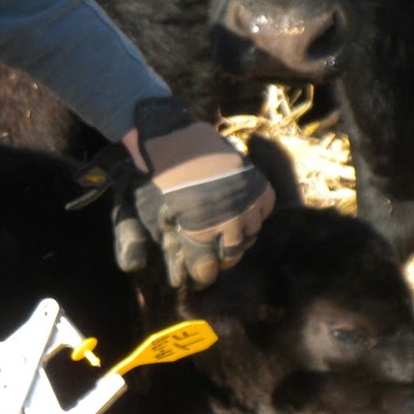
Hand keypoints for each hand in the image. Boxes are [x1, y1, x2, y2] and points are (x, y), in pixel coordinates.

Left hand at [123, 96, 274, 287]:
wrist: (173, 138)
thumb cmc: (157, 176)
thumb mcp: (149, 211)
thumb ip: (152, 239)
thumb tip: (151, 265)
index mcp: (199, 228)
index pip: (207, 268)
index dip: (200, 275)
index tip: (197, 276)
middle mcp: (228, 219)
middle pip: (232, 255)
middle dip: (220, 260)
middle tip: (212, 258)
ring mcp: (246, 201)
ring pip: (250, 235)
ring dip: (238, 240)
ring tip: (225, 236)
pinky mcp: (258, 184)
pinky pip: (264, 211)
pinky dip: (255, 216)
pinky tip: (240, 215)